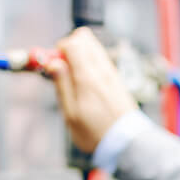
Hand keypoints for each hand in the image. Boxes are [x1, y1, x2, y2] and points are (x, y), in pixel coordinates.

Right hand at [47, 27, 138, 153]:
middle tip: (63, 67)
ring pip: (93, 46)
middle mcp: (102, 69)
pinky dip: (90, 62)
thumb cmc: (95, 132)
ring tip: (74, 77)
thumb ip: (62, 85)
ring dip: (80, 54)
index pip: (73, 43)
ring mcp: (111, 72)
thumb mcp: (71, 114)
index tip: (53, 65)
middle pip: (84, 37)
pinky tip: (86, 83)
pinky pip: (101, 58)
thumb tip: (53, 63)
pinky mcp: (116, 78)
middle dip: (69, 46)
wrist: (126, 142)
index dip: (58, 48)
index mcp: (87, 77)